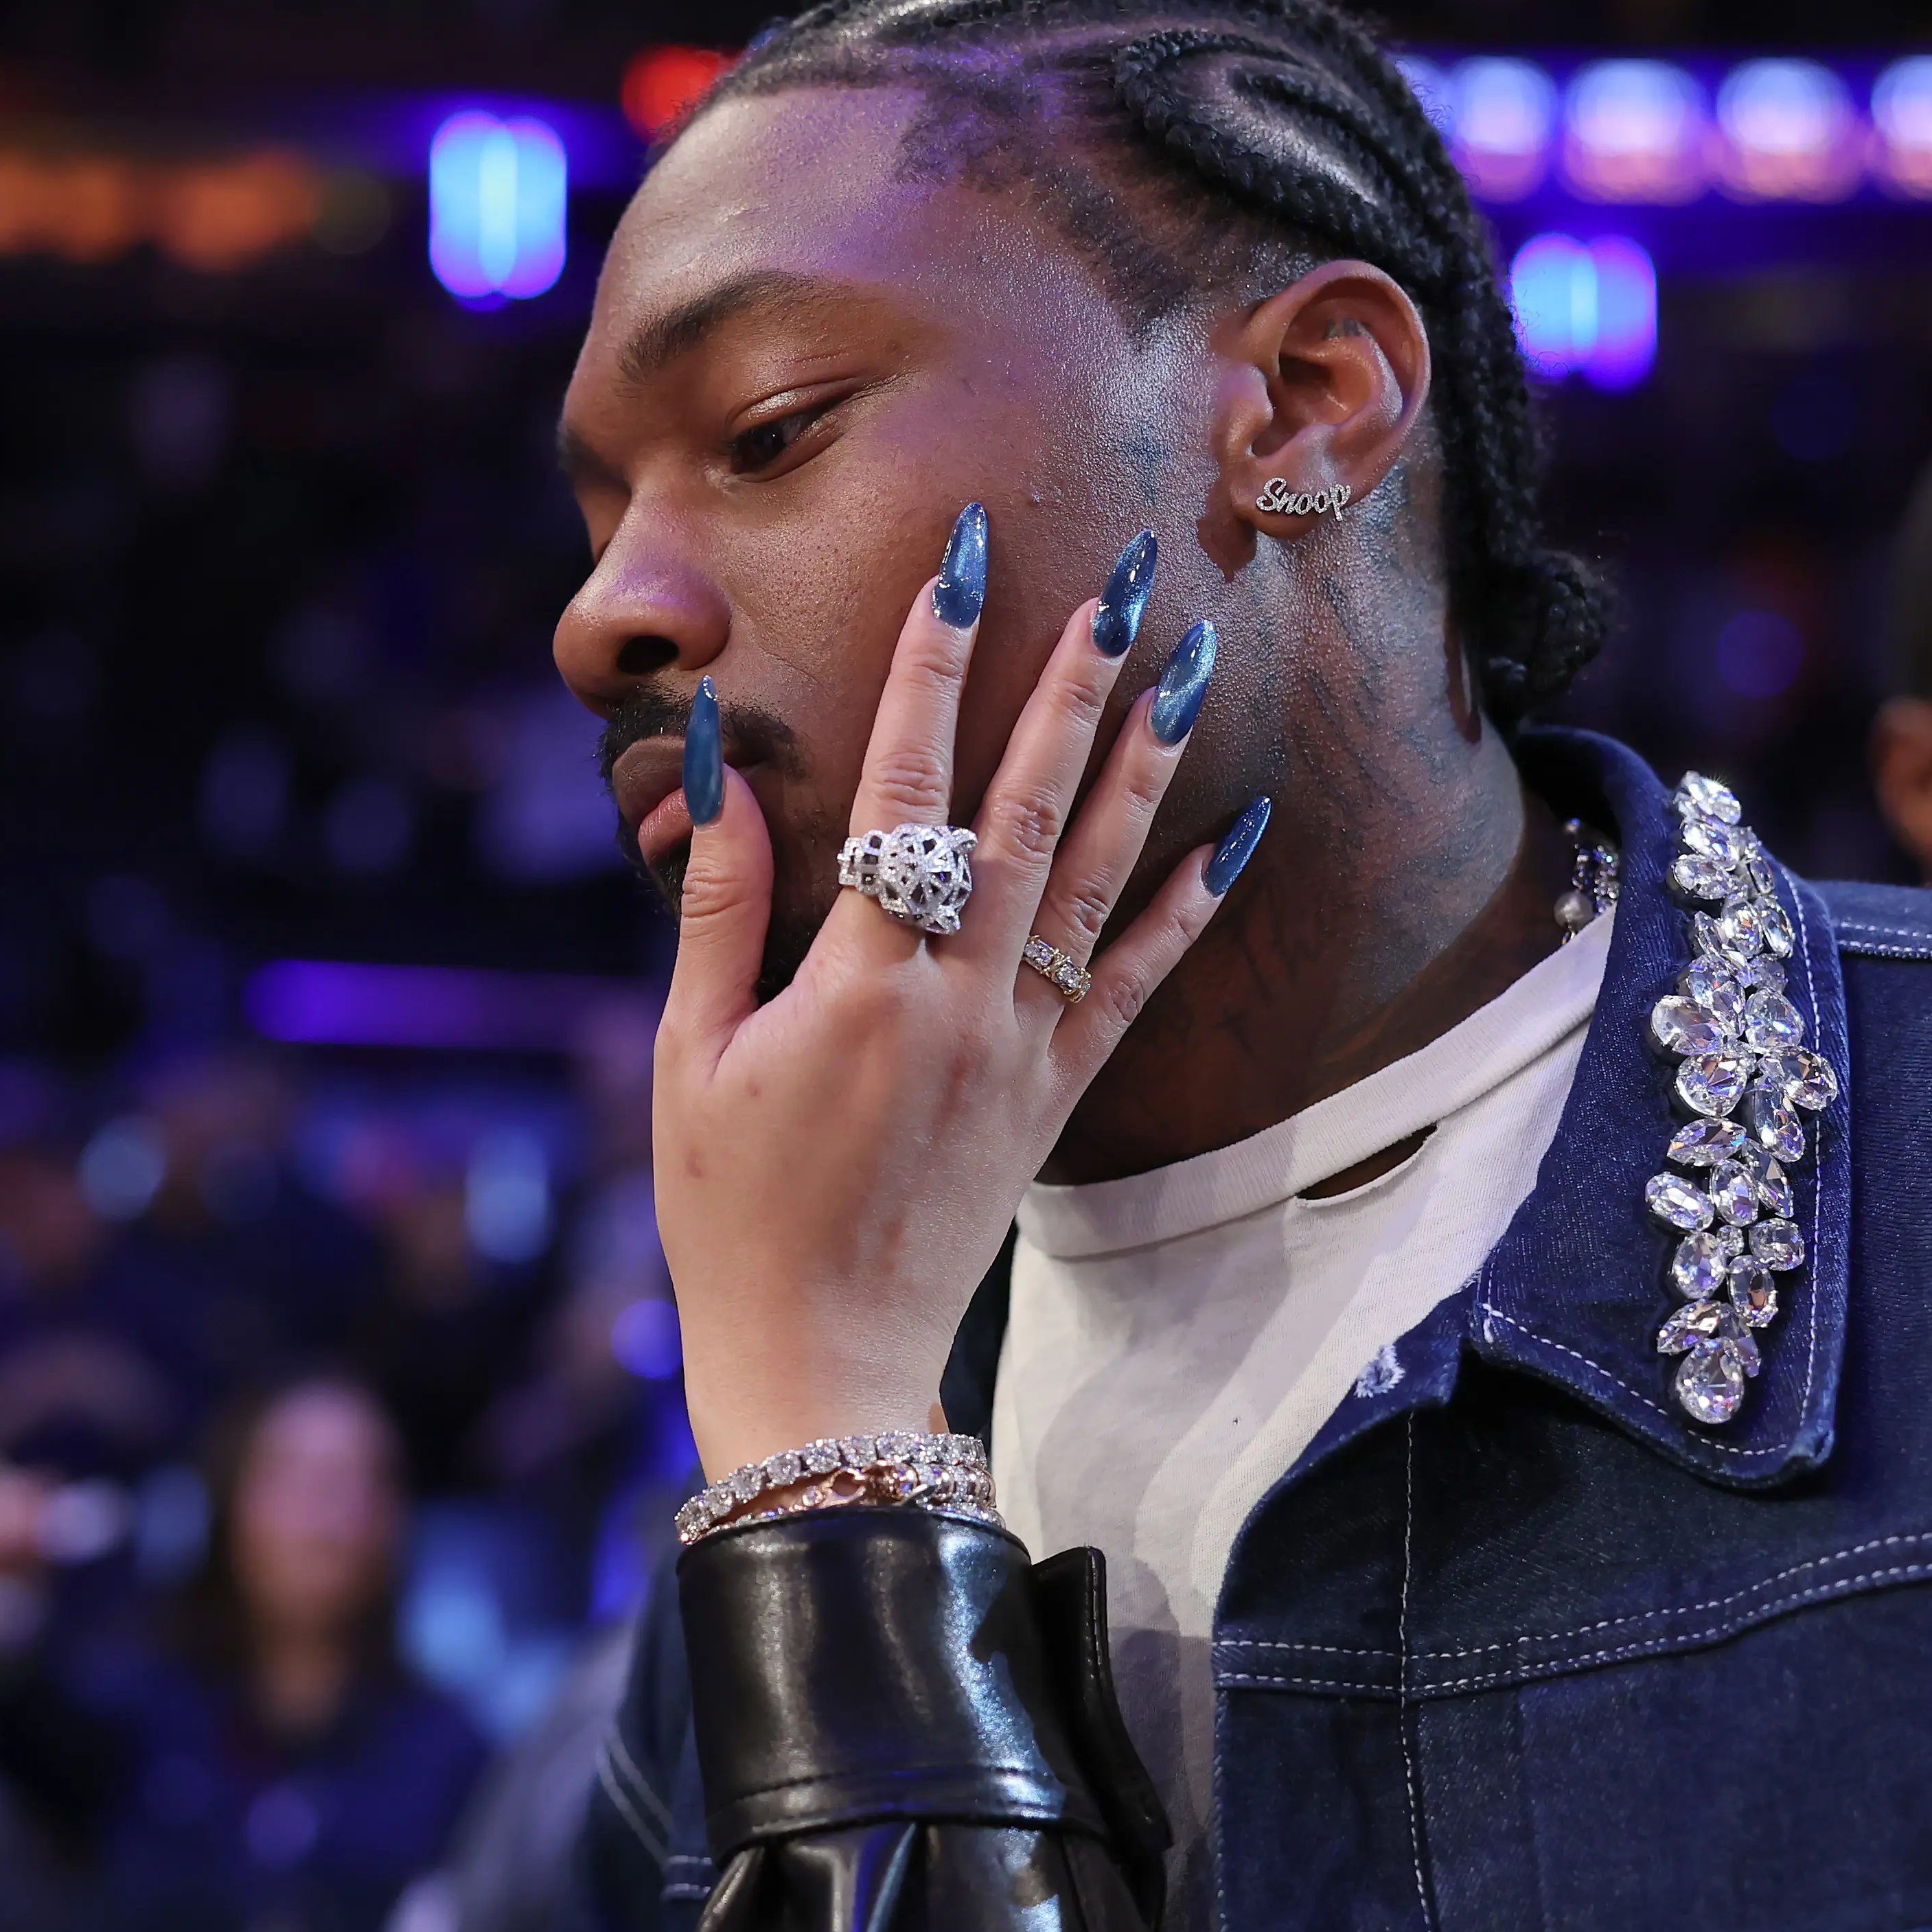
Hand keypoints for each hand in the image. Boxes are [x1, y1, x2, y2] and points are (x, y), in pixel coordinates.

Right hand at [653, 513, 1250, 1478]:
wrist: (822, 1362)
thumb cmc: (730, 1214)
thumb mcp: (689, 1061)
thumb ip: (714, 911)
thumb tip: (715, 772)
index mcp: (855, 986)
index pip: (902, 791)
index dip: (932, 669)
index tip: (962, 568)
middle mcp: (955, 1004)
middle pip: (1025, 810)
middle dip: (1073, 681)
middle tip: (1124, 574)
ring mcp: (1019, 1050)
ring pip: (1097, 877)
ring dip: (1147, 761)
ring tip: (1193, 656)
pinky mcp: (1055, 1097)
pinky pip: (1139, 984)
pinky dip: (1190, 904)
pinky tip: (1241, 831)